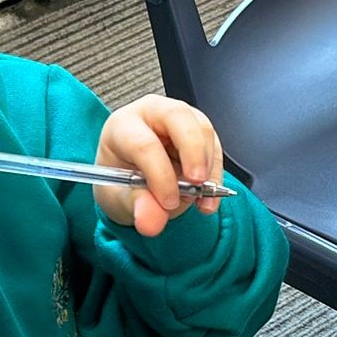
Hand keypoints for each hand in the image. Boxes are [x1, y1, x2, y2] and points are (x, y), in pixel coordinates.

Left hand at [95, 95, 223, 234]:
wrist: (131, 182)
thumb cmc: (121, 182)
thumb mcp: (120, 199)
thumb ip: (136, 207)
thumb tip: (151, 222)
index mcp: (122, 126)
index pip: (144, 143)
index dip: (160, 174)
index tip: (169, 202)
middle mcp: (151, 113)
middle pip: (178, 117)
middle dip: (192, 152)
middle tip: (198, 184)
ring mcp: (178, 119)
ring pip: (202, 130)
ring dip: (208, 167)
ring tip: (201, 200)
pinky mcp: (198, 130)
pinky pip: (214, 146)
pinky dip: (216, 174)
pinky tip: (207, 199)